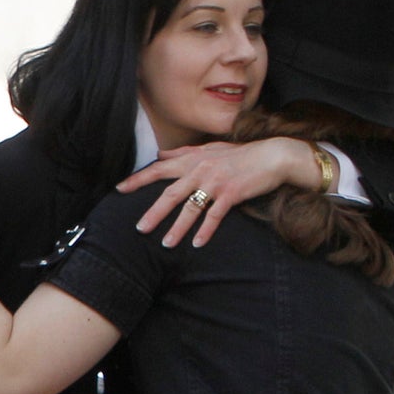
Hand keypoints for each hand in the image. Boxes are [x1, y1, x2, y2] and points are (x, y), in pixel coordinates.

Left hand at [116, 138, 315, 247]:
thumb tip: (160, 154)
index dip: (139, 179)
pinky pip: (214, 215)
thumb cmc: (240, 155)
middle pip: (171, 194)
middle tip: (140, 229)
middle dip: (154, 213)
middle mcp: (200, 171)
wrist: (273, 156)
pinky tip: (197, 243)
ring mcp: (216, 183)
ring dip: (178, 228)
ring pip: (191, 208)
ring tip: (166, 244)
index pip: (159, 169)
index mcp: (192, 161)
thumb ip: (183, 153)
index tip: (120, 189)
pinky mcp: (231, 193)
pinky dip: (205, 230)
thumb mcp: (210, 149)